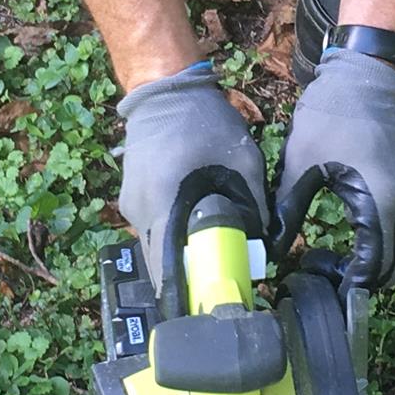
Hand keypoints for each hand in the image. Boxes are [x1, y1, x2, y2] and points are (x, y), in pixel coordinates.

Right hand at [115, 66, 270, 280]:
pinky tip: (194, 231)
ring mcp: (129, 205)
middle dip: (186, 279)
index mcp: (162, 203)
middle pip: (158, 265)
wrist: (164, 88)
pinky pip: (151, 229)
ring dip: (179, 256)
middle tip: (217, 285)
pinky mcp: (131, 197)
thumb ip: (256, 205)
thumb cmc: (203, 120)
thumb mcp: (242, 161)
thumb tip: (265, 244)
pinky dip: (171, 237)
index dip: (187, 295)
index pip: (166, 270)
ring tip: (210, 258)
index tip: (209, 307)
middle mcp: (138, 210)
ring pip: (154, 247)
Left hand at [278, 48, 394, 288]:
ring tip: (324, 261)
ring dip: (366, 265)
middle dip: (355, 283)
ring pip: (394, 252)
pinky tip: (342, 239)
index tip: (313, 286)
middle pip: (387, 269)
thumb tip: (271, 250)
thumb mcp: (300, 165)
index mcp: (380, 205)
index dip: (343, 289)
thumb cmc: (334, 115)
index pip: (371, 272)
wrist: (368, 76)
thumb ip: (287, 212)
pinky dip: (374, 246)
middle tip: (316, 277)